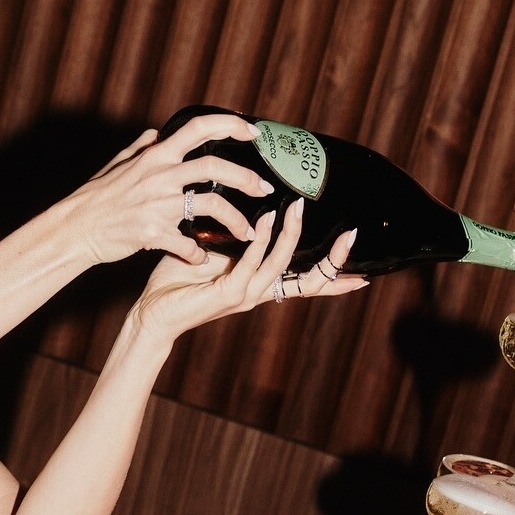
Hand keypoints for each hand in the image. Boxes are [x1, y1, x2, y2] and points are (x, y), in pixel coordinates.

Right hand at [70, 114, 273, 266]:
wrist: (75, 229)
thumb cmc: (94, 197)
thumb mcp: (116, 164)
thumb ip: (139, 147)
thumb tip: (155, 132)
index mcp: (155, 156)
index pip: (198, 128)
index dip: (230, 124)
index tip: (252, 132)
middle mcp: (159, 175)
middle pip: (215, 166)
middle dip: (246, 178)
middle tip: (263, 189)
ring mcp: (157, 204)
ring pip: (211, 204)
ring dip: (236, 219)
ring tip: (248, 232)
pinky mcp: (152, 232)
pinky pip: (186, 244)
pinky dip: (197, 254)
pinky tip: (200, 259)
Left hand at [130, 203, 366, 341]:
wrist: (152, 312)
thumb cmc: (178, 280)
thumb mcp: (213, 252)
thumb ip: (234, 236)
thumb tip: (243, 202)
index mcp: (260, 284)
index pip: (308, 282)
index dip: (335, 274)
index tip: (362, 265)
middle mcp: (259, 293)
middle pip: (309, 279)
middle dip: (333, 258)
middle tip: (353, 232)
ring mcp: (245, 295)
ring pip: (281, 265)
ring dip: (291, 235)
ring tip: (298, 208)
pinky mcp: (227, 294)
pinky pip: (251, 264)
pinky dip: (262, 241)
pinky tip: (267, 220)